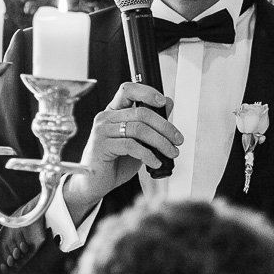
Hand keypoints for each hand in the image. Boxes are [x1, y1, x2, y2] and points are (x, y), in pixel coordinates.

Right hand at [67, 83, 180, 212]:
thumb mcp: (137, 140)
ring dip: (161, 142)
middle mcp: (106, 117)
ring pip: (139, 129)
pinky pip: (131, 146)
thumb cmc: (117, 161)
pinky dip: (148, 155)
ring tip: (171, 153)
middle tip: (177, 140)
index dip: (147, 92)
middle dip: (165, 126)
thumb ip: (149, 124)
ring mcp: (102, 131)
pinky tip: (156, 162)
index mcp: (114, 111)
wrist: (96, 183)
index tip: (163, 102)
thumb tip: (168, 105)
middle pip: (141, 112)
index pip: (128, 90)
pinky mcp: (101, 146)